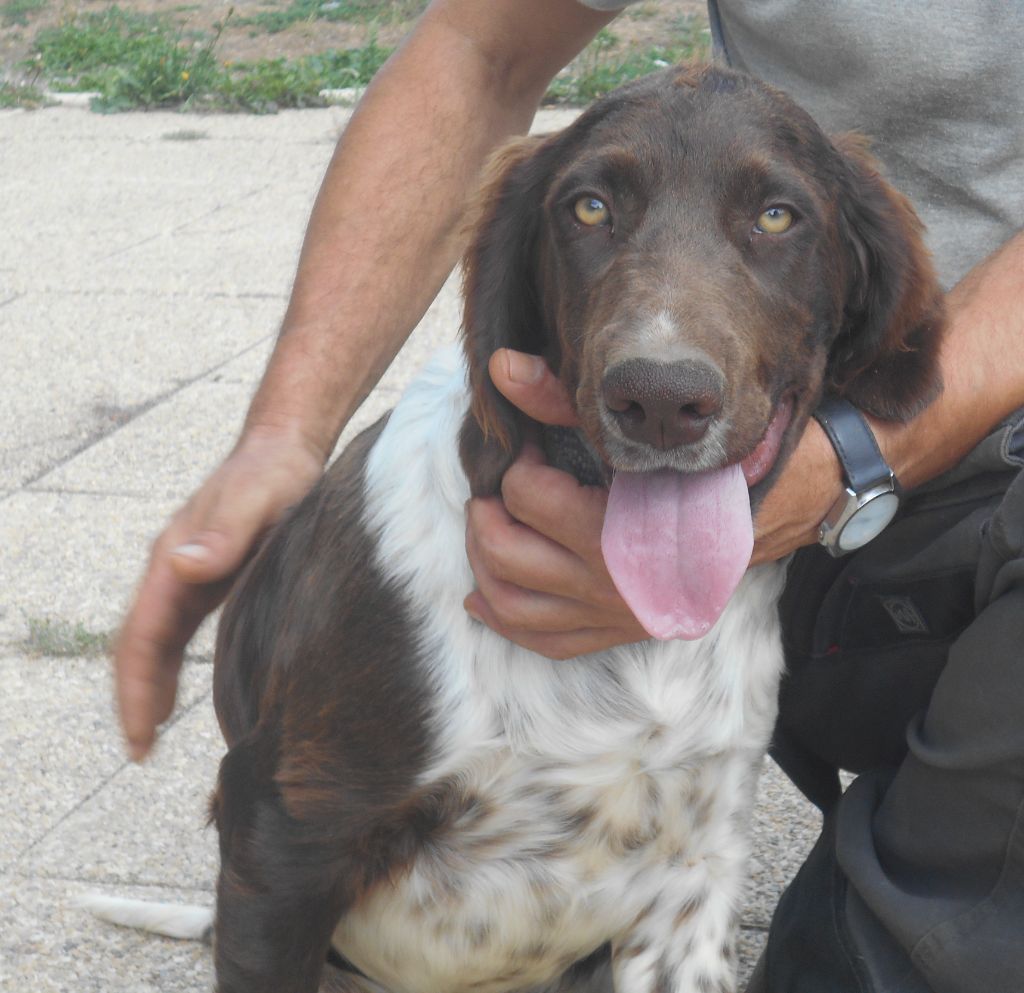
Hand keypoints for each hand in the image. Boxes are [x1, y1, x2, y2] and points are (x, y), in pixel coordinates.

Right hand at [115, 427, 322, 759]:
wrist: (285, 448)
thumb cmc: (274, 471)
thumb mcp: (257, 498)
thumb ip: (225, 532)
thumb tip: (182, 567)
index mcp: (174, 559)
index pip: (141, 634)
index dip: (135, 687)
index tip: (138, 734)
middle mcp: (174, 570)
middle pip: (140, 644)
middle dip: (135, 698)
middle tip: (140, 753)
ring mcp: (189, 575)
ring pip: (155, 641)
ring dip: (148, 686)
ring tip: (149, 736)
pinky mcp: (211, 579)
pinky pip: (178, 631)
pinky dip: (169, 666)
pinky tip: (179, 693)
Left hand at [464, 348, 834, 656]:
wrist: (782, 508)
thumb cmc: (710, 463)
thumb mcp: (640, 432)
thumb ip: (565, 401)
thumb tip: (501, 367)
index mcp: (619, 531)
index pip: (527, 495)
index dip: (516, 463)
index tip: (529, 449)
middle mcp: (613, 584)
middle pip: (507, 551)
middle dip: (487, 512)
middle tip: (498, 487)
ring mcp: (612, 615)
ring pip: (513, 605)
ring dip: (484, 565)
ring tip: (488, 526)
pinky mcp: (615, 632)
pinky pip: (545, 642)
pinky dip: (504, 619)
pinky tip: (481, 596)